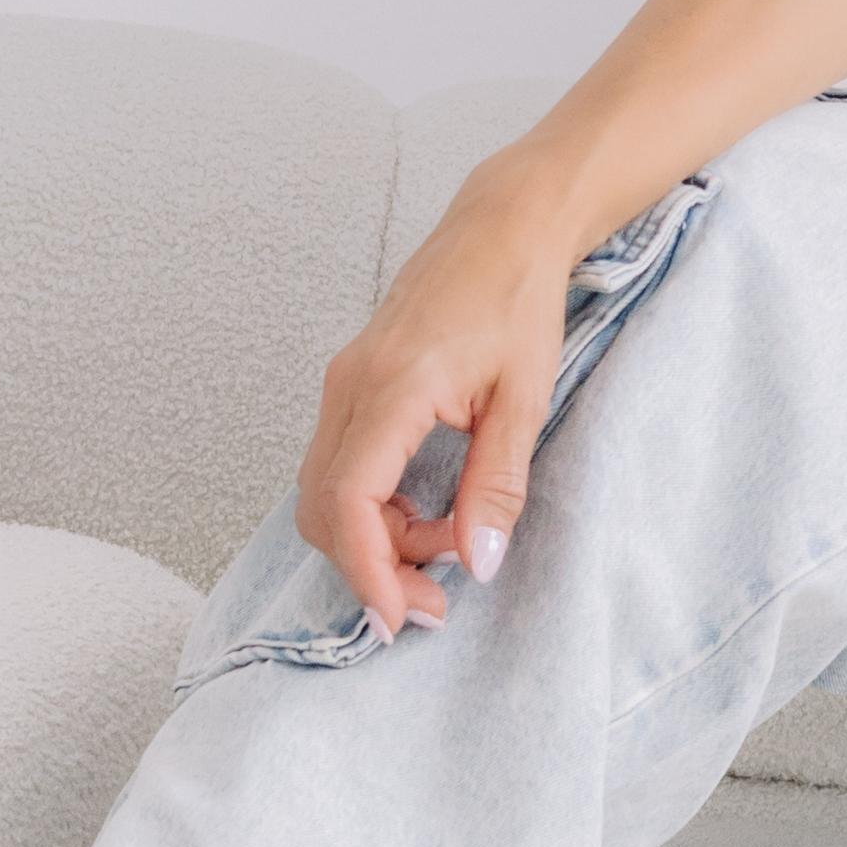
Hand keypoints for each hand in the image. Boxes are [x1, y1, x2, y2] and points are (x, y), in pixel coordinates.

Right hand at [294, 172, 591, 635]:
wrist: (504, 227)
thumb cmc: (518, 299)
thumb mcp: (524, 401)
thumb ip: (496, 486)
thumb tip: (477, 562)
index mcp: (392, 387)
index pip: (348, 503)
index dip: (367, 572)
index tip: (399, 618)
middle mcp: (350, 386)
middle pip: (322, 508)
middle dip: (372, 565)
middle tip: (437, 595)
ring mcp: (342, 383)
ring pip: (325, 491)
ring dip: (376, 535)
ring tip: (448, 540)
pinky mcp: (351, 384)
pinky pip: (339, 464)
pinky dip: (374, 504)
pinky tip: (426, 508)